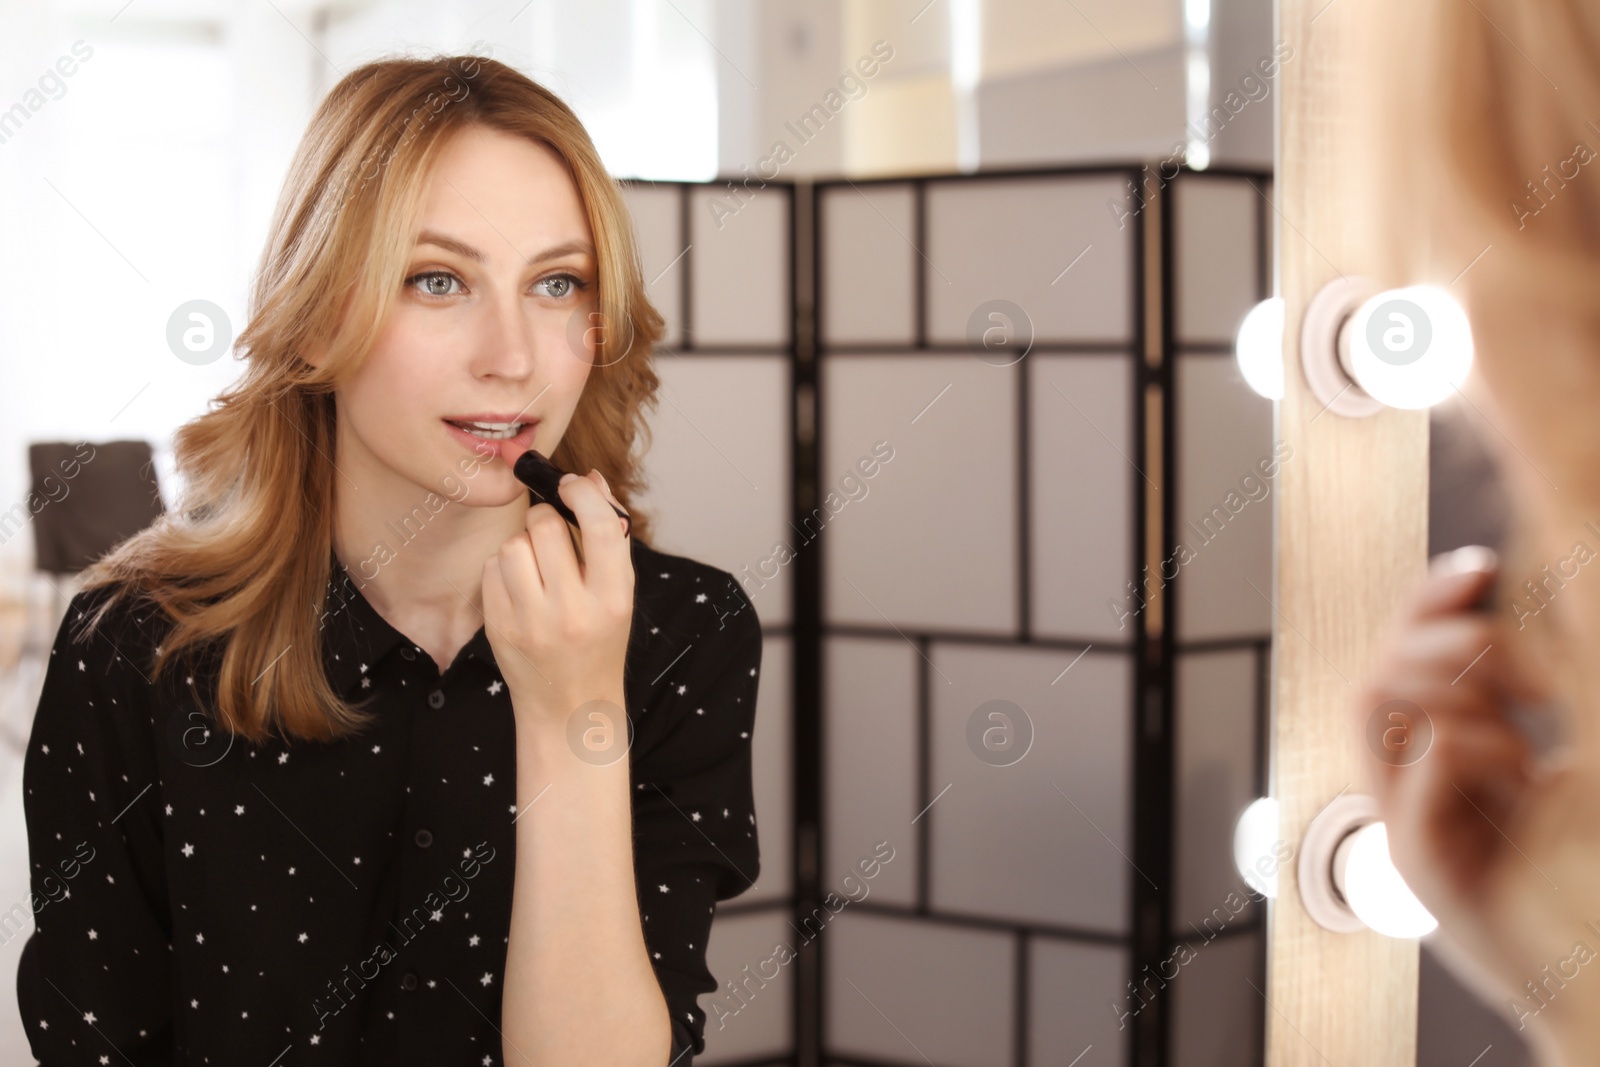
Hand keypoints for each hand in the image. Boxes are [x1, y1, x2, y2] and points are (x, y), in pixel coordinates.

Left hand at [482, 469, 634, 731]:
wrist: (569, 707)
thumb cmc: (599, 642)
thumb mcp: (620, 594)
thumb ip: (609, 537)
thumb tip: (591, 478)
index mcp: (613, 600)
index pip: (600, 526)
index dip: (583, 492)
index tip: (572, 483)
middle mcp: (572, 611)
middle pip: (544, 527)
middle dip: (545, 518)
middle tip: (552, 534)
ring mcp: (531, 623)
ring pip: (512, 545)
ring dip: (523, 545)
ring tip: (537, 568)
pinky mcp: (499, 628)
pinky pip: (491, 569)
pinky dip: (504, 569)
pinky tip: (520, 589)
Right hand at [1355, 546, 1599, 1058]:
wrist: (1594, 969)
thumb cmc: (1589, 868)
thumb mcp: (1575, 756)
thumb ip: (1554, 679)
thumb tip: (1534, 583)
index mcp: (1442, 754)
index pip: (1400, 653)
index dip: (1428, 602)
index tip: (1481, 571)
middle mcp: (1410, 786)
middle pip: (1378, 668)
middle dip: (1448, 642)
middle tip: (1534, 678)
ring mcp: (1405, 824)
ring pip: (1378, 704)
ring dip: (1458, 696)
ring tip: (1525, 734)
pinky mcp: (1420, 865)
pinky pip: (1421, 768)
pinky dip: (1472, 751)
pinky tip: (1524, 777)